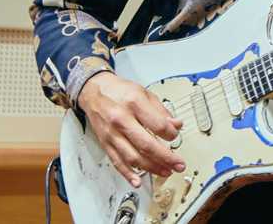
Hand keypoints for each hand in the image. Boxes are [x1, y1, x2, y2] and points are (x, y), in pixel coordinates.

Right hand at [77, 71, 184, 186]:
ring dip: (152, 168)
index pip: (158, 125)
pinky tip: (137, 181)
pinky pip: (117, 162)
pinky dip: (128, 174)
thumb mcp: (144, 93)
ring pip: (133, 157)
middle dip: (166, 158)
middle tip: (178, 164)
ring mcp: (112, 134)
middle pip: (147, 145)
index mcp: (134, 103)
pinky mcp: (105, 143)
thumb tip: (176, 125)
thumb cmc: (119, 91)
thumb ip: (161, 111)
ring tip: (165, 171)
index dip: (171, 134)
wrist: (94, 91)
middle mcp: (122, 119)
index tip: (175, 136)